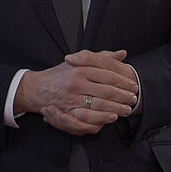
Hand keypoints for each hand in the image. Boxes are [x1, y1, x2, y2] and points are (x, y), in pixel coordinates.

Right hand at [15, 50, 135, 134]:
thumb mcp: (79, 61)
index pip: (108, 74)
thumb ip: (101, 57)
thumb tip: (122, 54)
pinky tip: (112, 117)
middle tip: (134, 98)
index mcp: (81, 68)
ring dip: (117, 108)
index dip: (124, 81)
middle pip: (107, 90)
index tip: (133, 85)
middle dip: (124, 96)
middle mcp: (77, 82)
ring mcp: (72, 97)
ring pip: (100, 104)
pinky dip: (102, 118)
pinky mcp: (68, 110)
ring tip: (127, 109)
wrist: (37, 88)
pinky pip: (89, 116)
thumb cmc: (59, 74)